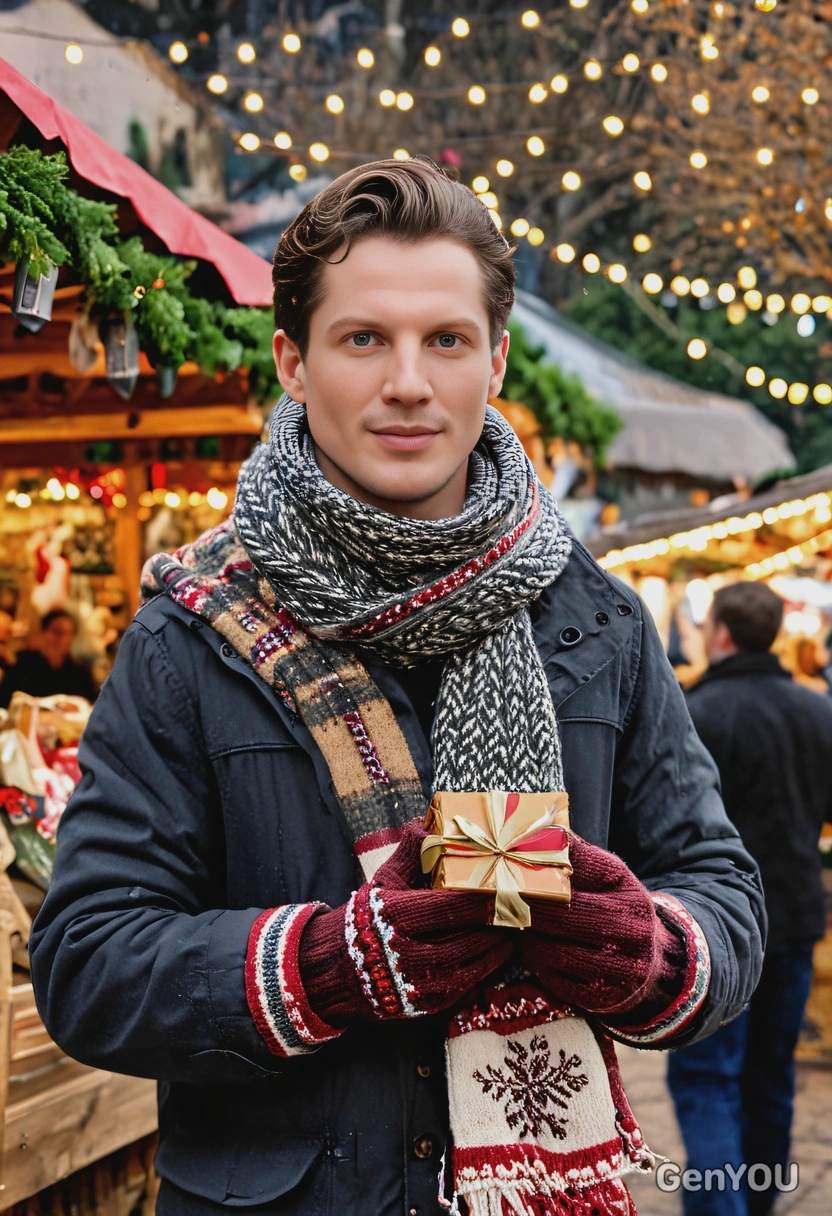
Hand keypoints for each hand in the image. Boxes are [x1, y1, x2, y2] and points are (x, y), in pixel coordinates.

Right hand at [299, 820, 512, 1023]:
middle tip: (522, 902)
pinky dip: (490, 964)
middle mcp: (408, 953)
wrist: (340, 970)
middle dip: (499, 919)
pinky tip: (501, 947)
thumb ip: (412, 852)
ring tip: (516, 922)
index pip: (453, 905)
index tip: (507, 882)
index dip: (484, 895)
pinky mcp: (429, 1005)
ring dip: (500, 941)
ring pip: (474, 960)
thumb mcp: (385, 880)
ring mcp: (420, 983)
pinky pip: (469, 982)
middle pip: (470, 934)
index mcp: (397, 916)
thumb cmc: (368, 915)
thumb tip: (430, 822)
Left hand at [521, 834, 680, 1015]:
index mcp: (627, 891)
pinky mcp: (603, 997)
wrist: (653, 963)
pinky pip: (555, 980)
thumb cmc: (617, 909)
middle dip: (523, 906)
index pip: (577, 872)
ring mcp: (619, 968)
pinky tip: (532, 950)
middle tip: (497, 898)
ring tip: (514, 925)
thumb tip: (533, 832)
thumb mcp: (608, 878)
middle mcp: (630, 930)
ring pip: (552, 951)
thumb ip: (575, 856)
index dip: (536, 866)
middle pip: (559, 916)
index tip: (507, 861)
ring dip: (526, 937)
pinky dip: (536, 963)